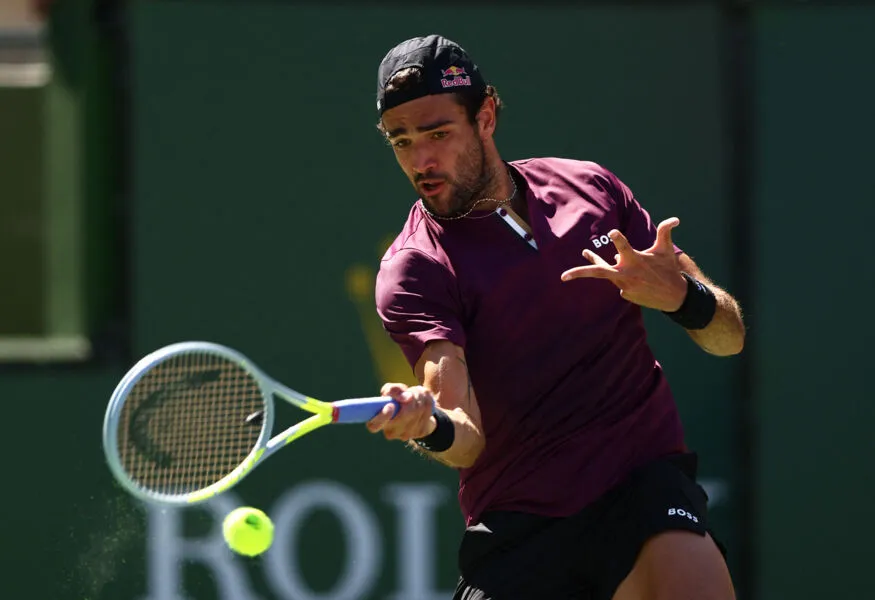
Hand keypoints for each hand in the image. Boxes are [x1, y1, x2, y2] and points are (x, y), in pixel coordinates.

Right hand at [366, 383, 436, 440]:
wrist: (416, 412)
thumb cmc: (397, 401)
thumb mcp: (391, 391)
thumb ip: (392, 389)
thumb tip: (404, 396)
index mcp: (377, 422)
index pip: (374, 425)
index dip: (382, 416)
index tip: (390, 405)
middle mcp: (391, 432)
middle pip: (404, 415)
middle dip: (410, 398)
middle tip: (410, 392)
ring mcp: (406, 434)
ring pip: (418, 410)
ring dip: (420, 396)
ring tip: (417, 392)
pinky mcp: (420, 432)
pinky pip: (427, 411)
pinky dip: (427, 400)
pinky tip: (424, 399)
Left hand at [560, 217, 687, 311]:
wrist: (674, 297)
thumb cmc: (668, 269)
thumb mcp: (666, 250)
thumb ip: (665, 232)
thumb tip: (676, 219)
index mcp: (635, 260)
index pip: (623, 247)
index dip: (617, 239)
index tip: (611, 232)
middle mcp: (626, 274)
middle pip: (599, 272)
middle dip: (580, 273)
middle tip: (563, 276)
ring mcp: (624, 286)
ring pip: (606, 271)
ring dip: (596, 261)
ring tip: (585, 251)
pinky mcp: (625, 294)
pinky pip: (620, 281)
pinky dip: (624, 275)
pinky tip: (637, 276)